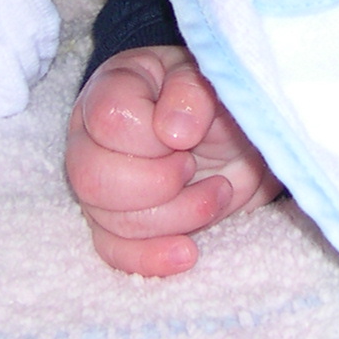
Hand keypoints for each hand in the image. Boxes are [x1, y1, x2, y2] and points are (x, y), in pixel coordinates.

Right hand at [64, 45, 281, 275]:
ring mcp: (102, 185)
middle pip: (92, 177)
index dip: (152, 137)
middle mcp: (92, 137)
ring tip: (217, 193)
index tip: (190, 136)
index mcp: (113, 89)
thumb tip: (173, 130)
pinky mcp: (118, 225)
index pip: (108, 119)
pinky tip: (188, 253)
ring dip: (174, 217)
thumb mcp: (216, 81)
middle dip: (158, 183)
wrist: (246, 141)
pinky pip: (116, 252)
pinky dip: (153, 257)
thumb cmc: (222, 101)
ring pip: (109, 220)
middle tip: (194, 167)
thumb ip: (193, 92)